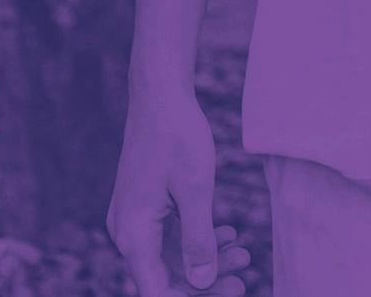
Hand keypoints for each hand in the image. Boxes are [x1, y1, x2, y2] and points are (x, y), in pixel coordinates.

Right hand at [106, 87, 251, 295]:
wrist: (160, 93)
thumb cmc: (176, 134)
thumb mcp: (195, 189)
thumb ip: (198, 240)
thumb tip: (202, 283)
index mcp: (134, 234)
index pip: (158, 292)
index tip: (231, 291)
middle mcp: (127, 232)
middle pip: (164, 279)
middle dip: (204, 282)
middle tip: (244, 278)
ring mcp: (134, 219)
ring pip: (169, 258)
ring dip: (204, 259)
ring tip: (243, 252)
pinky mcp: (144, 207)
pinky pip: (168, 237)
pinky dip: (196, 239)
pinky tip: (227, 232)